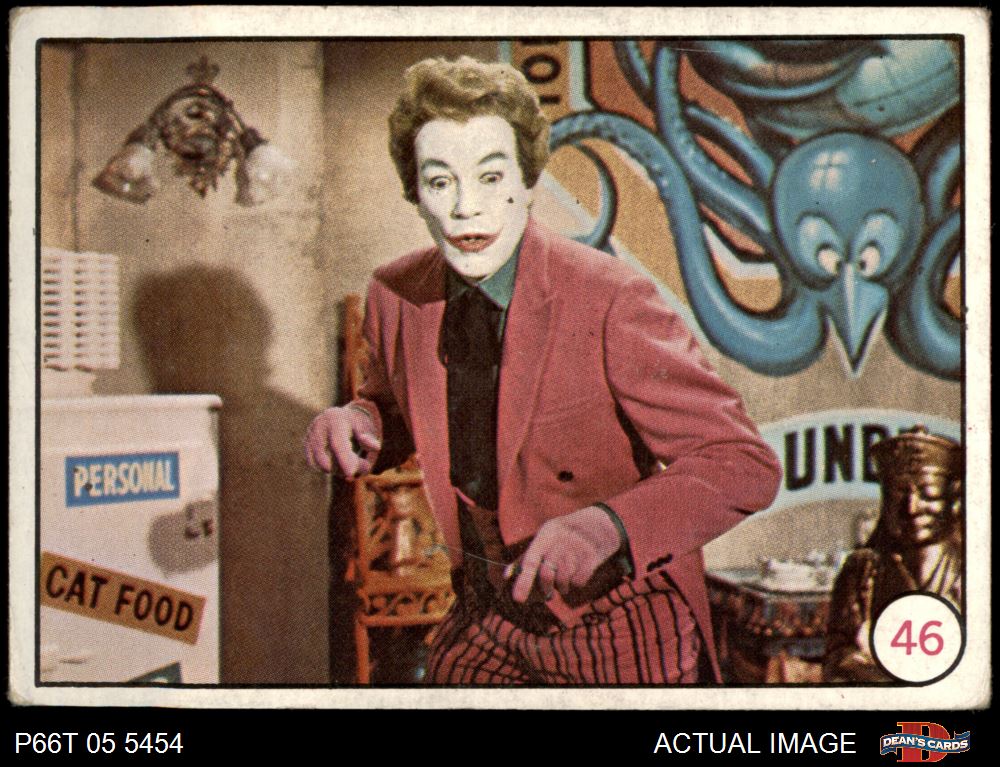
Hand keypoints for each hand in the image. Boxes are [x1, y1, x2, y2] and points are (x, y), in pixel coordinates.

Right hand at [304, 405, 380, 476]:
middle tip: (364, 467)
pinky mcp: (305, 443)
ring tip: (351, 463)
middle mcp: (319, 425)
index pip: (337, 443)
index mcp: (336, 418)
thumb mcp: (367, 427)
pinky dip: (328, 468)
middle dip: (343, 468)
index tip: (351, 473)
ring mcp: (310, 434)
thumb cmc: (357, 424)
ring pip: (318, 463)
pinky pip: (313, 463)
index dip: (344, 459)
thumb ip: (370, 438)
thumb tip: (375, 447)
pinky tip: (340, 463)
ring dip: (336, 470)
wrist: (342, 416)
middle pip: (325, 457)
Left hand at [507, 506, 622, 602]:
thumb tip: (505, 576)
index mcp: (546, 535)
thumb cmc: (565, 536)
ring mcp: (577, 549)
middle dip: (545, 588)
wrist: (601, 525)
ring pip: (563, 581)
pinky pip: (578, 582)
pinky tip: (579, 572)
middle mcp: (560, 541)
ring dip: (562, 586)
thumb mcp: (545, 538)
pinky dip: (576, 583)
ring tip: (565, 579)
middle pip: (546, 574)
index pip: (531, 561)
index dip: (523, 581)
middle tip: (547, 593)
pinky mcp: (592, 558)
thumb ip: (526, 557)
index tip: (518, 600)